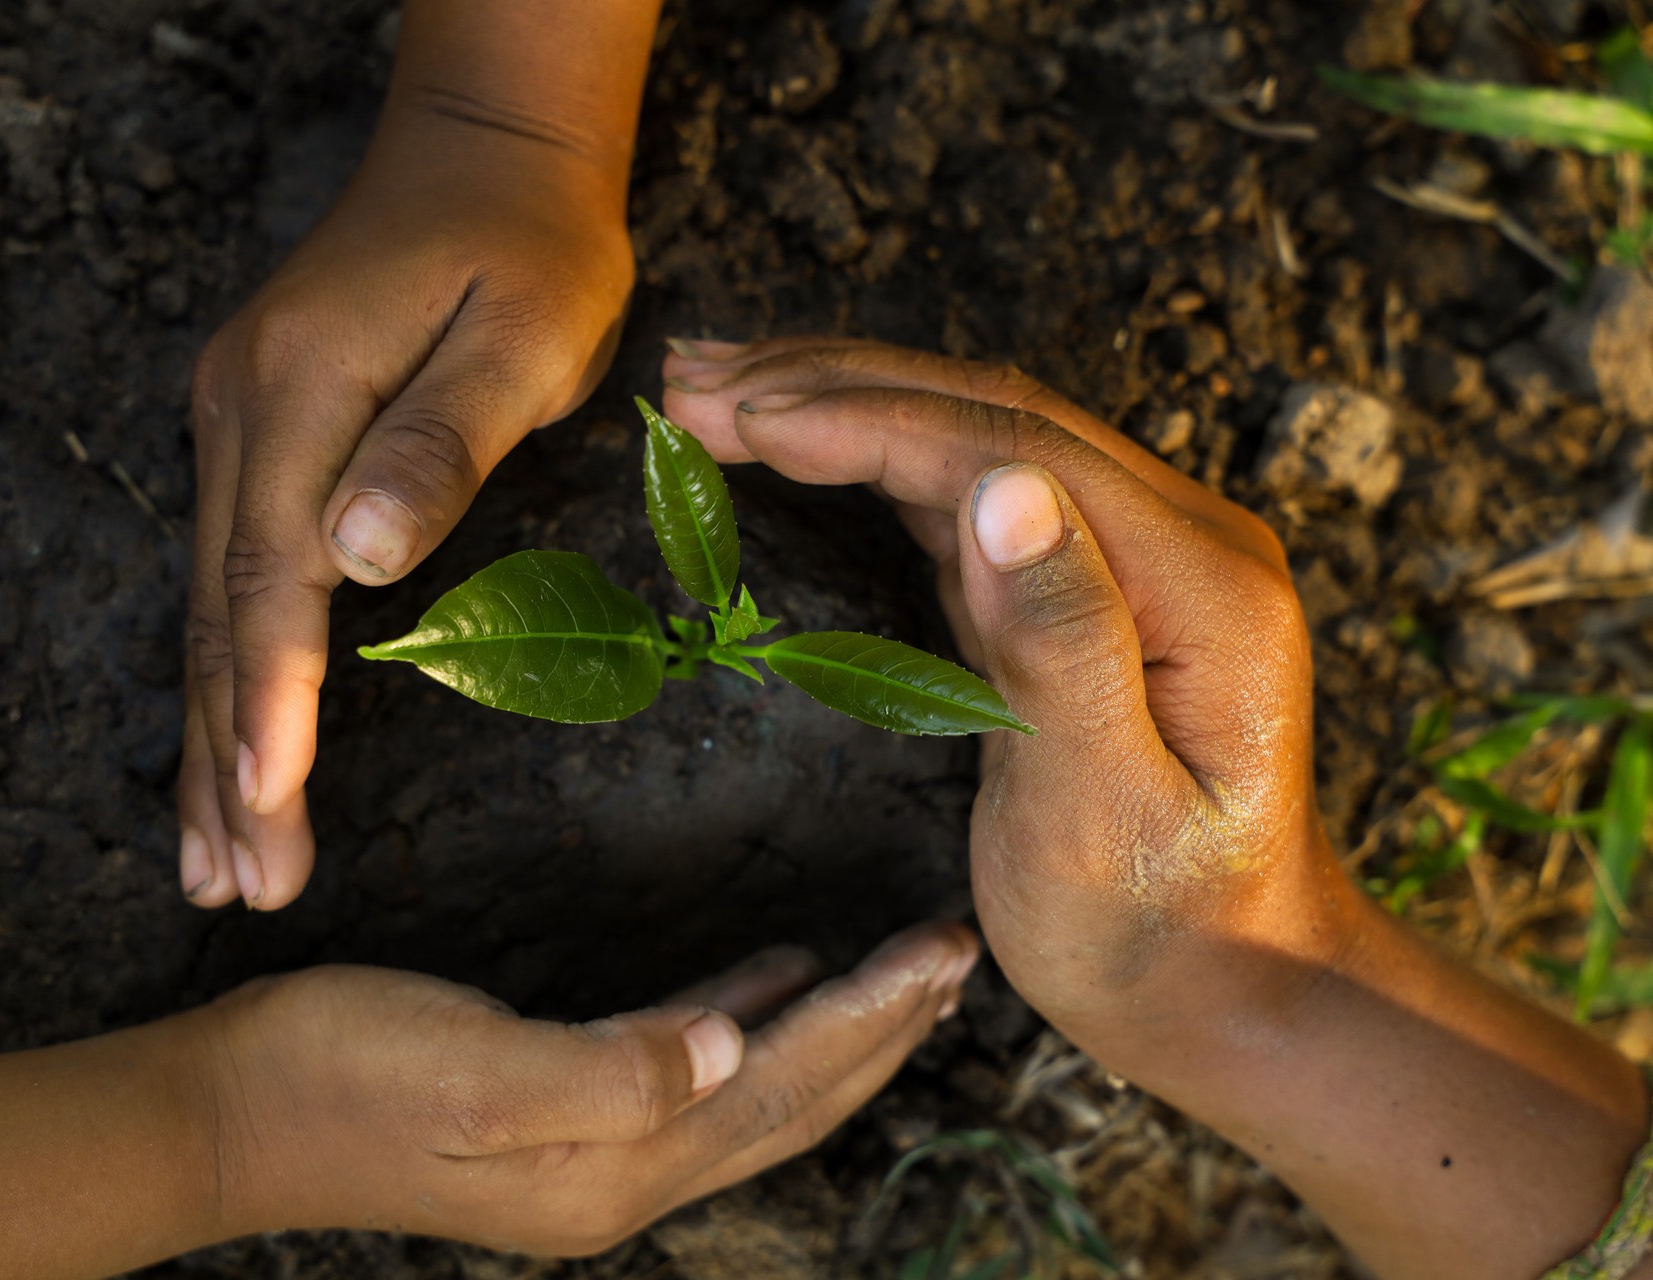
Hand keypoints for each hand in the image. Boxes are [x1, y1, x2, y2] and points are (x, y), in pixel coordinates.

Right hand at [180, 108, 632, 909]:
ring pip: (210, 607)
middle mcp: (241, 414)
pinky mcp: (256, 438)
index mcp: (302, 389)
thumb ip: (441, 442)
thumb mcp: (520, 333)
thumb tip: (359, 558)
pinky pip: (228, 577)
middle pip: (220, 611)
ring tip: (214, 864)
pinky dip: (224, 675)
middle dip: (228, 757)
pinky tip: (220, 749)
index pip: (272, 572)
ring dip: (208, 737)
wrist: (481, 157)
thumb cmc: (527, 248)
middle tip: (247, 884)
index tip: (268, 805)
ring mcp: (236, 426)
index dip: (269, 697)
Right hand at [200, 922, 979, 1252]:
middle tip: (956, 954)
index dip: (871, 1017)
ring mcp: (592, 1154)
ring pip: (752, 1086)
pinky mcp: (557, 1114)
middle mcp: (624, 1174)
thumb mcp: (475, 1072)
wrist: (226, 1115)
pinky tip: (772, 976)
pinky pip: (689, 1068)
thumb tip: (731, 1043)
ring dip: (833, 1029)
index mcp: (618, 1166)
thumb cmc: (339, 1076)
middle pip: (789, 1097)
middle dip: (882, 1029)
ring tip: (902, 970)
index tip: (943, 949)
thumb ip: (610, 1068)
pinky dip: (746, 1019)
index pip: (780, 1084)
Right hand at [661, 337, 1325, 1042]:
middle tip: (691, 377)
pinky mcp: (1080, 584)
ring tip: (717, 390)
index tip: (742, 417)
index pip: (1011, 449)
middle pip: (989, 412)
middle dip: (834, 385)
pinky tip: (801, 442)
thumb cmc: (1156, 926)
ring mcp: (1132, 554)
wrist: (1223, 982)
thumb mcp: (1104, 810)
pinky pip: (970, 491)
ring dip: (845, 401)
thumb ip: (1064, 642)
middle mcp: (1178, 541)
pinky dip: (874, 460)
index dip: (868, 420)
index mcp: (1199, 583)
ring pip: (972, 435)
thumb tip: (1002, 487)